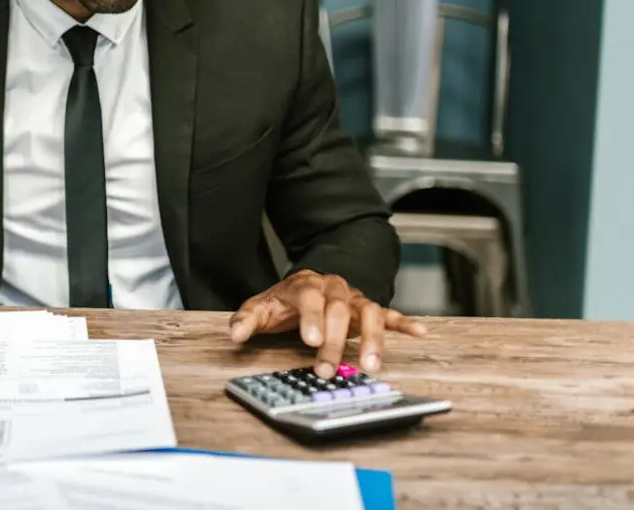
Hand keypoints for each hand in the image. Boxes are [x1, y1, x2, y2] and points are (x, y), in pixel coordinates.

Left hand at [227, 270, 425, 378]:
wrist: (306, 285)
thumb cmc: (284, 302)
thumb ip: (247, 320)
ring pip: (368, 313)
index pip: (310, 298)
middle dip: (333, 341)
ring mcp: (353, 299)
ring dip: (371, 339)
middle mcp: (333, 288)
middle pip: (338, 310)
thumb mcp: (260, 308)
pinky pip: (389, 314)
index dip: (311, 318)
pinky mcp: (368, 309)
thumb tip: (235, 334)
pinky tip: (419, 333)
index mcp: (305, 285)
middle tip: (326, 368)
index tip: (310, 340)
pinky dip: (403, 323)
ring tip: (371, 365)